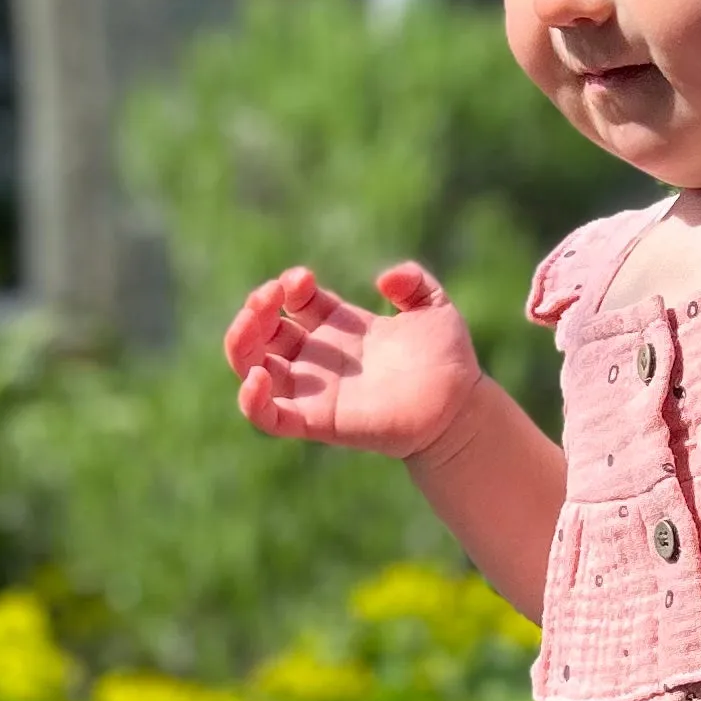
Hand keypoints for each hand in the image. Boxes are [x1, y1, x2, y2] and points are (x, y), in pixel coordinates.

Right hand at [223, 261, 482, 460]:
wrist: (461, 408)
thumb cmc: (448, 361)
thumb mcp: (435, 307)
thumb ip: (414, 282)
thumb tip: (385, 277)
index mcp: (340, 327)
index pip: (294, 303)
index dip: (289, 287)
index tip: (303, 280)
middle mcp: (321, 358)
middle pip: (265, 333)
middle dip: (256, 310)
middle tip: (269, 296)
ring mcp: (316, 391)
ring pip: (255, 368)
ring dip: (240, 344)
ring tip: (250, 321)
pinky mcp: (318, 423)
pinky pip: (269, 418)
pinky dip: (252, 401)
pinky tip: (258, 376)